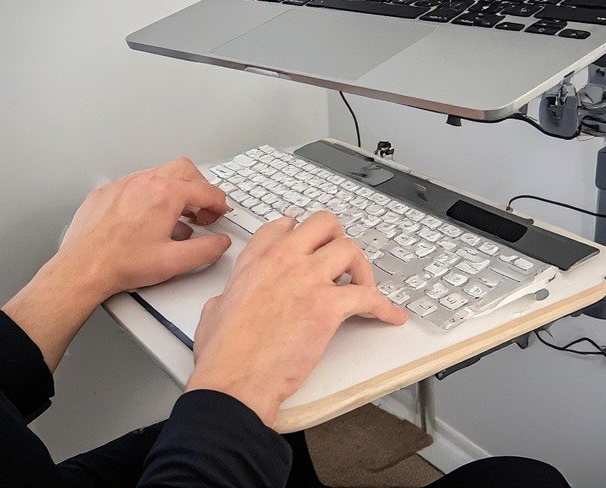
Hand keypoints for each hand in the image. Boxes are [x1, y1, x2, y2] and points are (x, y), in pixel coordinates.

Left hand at [3, 157, 231, 370]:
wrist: (82, 268)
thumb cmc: (123, 264)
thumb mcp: (175, 262)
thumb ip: (207, 250)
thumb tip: (220, 242)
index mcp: (165, 195)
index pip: (205, 190)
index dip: (219, 203)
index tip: (220, 213)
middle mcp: (145, 182)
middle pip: (185, 170)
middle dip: (199, 187)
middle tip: (201, 209)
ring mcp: (123, 184)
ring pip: (159, 174)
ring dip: (175, 190)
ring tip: (176, 217)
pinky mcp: (107, 191)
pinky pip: (136, 183)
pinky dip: (150, 195)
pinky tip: (147, 218)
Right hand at [185, 212, 407, 426]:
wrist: (235, 379)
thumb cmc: (224, 353)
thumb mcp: (215, 309)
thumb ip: (230, 294)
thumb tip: (228, 300)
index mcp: (256, 260)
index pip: (286, 225)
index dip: (303, 234)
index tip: (312, 244)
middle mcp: (283, 260)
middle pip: (325, 224)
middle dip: (338, 240)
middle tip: (343, 262)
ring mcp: (308, 279)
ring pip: (351, 250)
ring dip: (362, 269)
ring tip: (362, 289)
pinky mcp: (329, 306)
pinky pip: (370, 296)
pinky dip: (385, 307)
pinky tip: (390, 316)